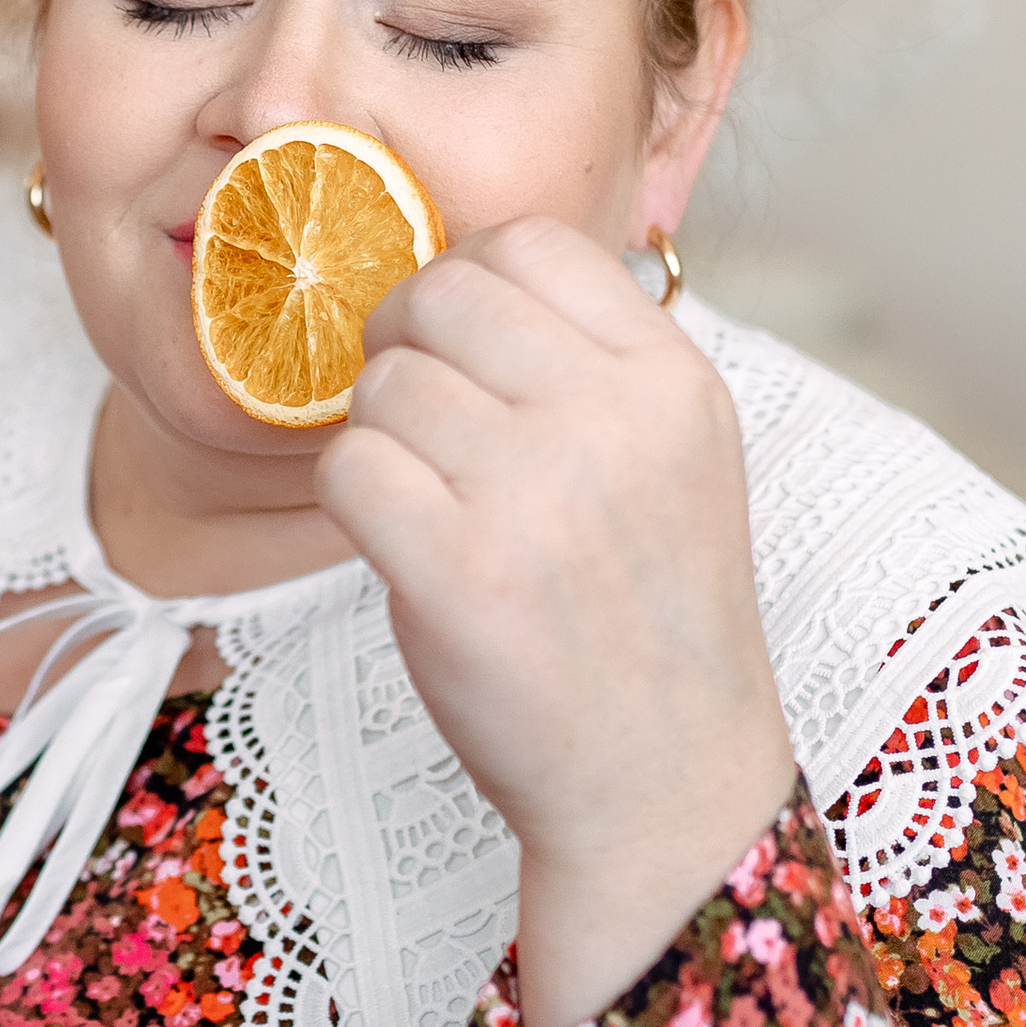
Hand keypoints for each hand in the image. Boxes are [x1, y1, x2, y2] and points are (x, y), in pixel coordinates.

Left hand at [313, 219, 795, 1026]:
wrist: (660, 784)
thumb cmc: (645, 622)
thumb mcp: (677, 461)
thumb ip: (595, 365)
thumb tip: (467, 274)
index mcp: (671, 381)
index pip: (530, 242)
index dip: (463, 281)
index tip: (455, 345)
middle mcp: (611, 420)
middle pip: (437, 297)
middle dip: (400, 349)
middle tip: (413, 422)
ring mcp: (535, 492)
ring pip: (383, 384)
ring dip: (377, 438)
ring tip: (426, 504)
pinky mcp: (459, 571)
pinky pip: (348, 467)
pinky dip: (351, 501)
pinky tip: (399, 545)